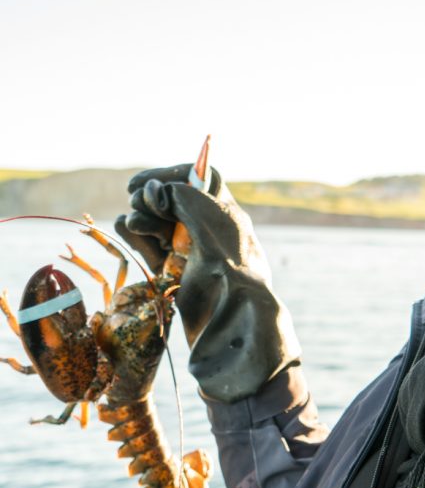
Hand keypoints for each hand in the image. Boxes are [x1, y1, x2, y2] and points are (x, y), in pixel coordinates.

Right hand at [115, 165, 300, 402]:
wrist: (230, 313)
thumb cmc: (225, 259)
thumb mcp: (204, 213)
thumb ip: (179, 193)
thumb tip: (156, 192)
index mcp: (225, 212)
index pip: (197, 178)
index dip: (169, 174)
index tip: (144, 182)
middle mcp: (209, 229)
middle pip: (171, 200)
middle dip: (150, 198)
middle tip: (138, 200)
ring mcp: (191, 253)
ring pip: (157, 224)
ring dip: (142, 218)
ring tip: (137, 223)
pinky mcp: (175, 275)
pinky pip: (151, 249)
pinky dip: (139, 239)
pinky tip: (131, 231)